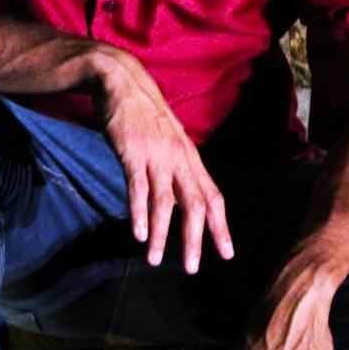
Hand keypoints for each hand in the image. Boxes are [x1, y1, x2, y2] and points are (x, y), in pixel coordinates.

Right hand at [90, 45, 232, 272]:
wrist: (122, 81)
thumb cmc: (144, 113)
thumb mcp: (170, 139)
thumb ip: (177, 166)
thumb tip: (182, 196)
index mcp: (189, 157)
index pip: (213, 196)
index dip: (221, 226)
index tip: (227, 253)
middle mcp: (179, 158)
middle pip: (195, 204)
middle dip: (196, 239)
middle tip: (193, 268)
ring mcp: (156, 155)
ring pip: (165, 202)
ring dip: (162, 234)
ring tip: (156, 260)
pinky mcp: (132, 152)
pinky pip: (138, 187)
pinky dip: (139, 212)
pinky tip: (139, 234)